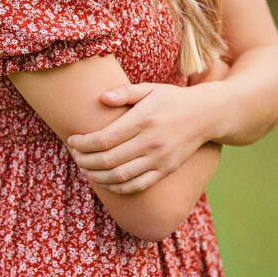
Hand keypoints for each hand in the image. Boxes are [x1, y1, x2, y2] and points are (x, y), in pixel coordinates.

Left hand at [67, 60, 230, 193]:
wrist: (205, 116)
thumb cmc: (172, 99)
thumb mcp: (150, 89)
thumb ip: (125, 92)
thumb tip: (101, 99)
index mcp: (144, 119)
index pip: (105, 138)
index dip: (84, 143)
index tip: (72, 140)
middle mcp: (151, 142)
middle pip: (109, 160)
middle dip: (85, 160)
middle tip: (75, 156)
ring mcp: (159, 159)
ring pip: (120, 176)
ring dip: (97, 176)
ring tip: (85, 169)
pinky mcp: (165, 170)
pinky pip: (137, 185)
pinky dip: (117, 188)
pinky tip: (105, 181)